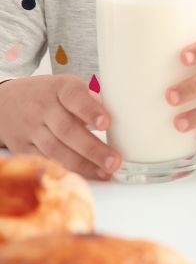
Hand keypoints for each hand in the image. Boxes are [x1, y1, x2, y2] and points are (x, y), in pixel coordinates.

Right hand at [0, 75, 120, 179]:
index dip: (90, 111)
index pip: (75, 98)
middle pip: (68, 130)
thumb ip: (91, 101)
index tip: (106, 123)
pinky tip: (82, 176)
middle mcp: (44, 108)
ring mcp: (31, 129)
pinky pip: (44, 161)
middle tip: (114, 161)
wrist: (5, 101)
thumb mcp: (69, 87)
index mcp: (61, 88)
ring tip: (105, 172)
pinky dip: (64, 170)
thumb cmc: (49, 94)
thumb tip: (117, 114)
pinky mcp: (22, 147)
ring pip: (56, 150)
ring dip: (83, 165)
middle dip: (93, 149)